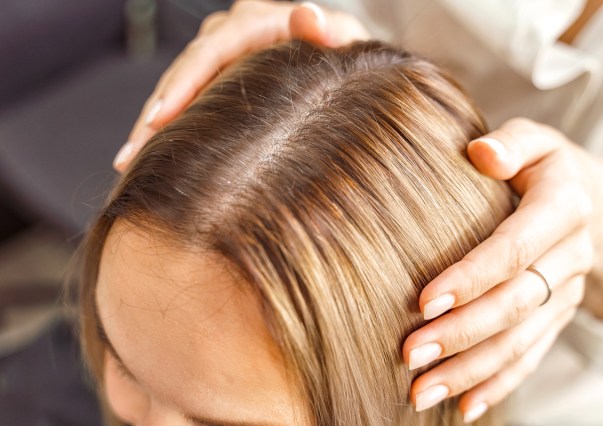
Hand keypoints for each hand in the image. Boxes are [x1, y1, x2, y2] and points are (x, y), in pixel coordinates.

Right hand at [113, 0, 368, 170]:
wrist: (341, 63)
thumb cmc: (346, 56)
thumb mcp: (347, 43)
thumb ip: (330, 32)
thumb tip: (307, 16)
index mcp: (258, 21)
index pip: (212, 49)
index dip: (183, 84)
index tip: (158, 119)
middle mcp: (230, 32)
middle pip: (184, 71)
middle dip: (155, 114)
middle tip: (132, 154)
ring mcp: (220, 55)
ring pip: (176, 87)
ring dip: (151, 125)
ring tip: (129, 162)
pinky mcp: (216, 77)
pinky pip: (184, 99)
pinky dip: (165, 127)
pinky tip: (146, 155)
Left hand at [402, 118, 602, 421]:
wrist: (594, 201)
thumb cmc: (545, 166)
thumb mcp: (535, 140)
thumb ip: (511, 144)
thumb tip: (481, 152)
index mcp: (563, 206)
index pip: (513, 248)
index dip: (471, 276)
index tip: (424, 301)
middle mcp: (570, 255)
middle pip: (514, 304)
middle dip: (461, 334)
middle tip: (410, 355)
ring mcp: (567, 291)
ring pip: (520, 340)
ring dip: (471, 370)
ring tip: (422, 392)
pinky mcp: (558, 315)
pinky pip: (531, 355)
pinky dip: (498, 383)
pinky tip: (464, 406)